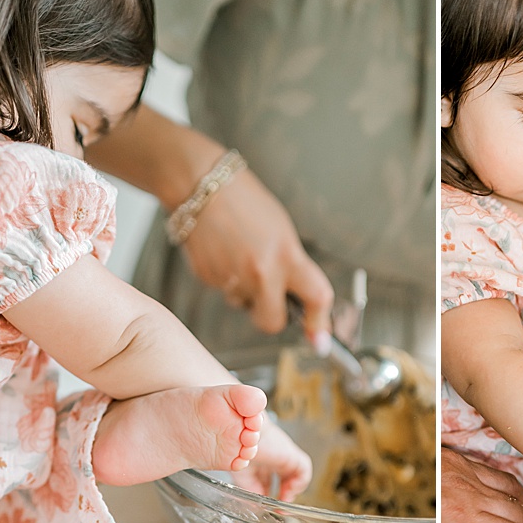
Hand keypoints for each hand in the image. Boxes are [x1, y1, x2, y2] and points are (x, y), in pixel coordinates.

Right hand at [179, 168, 335, 346]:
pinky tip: (223, 252)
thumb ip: (292, 265)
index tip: (321, 337)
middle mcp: (260, 272)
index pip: (316, 297)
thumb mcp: (281, 230)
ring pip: (243, 304)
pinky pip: (223, 290)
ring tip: (240, 256)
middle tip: (271, 299)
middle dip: (272, 316)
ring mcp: (230, 278)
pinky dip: (226, 278)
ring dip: (245, 291)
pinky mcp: (207, 278)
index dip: (321, 322)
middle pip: (271, 322)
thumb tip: (300, 295)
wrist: (201, 186)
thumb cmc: (244, 201)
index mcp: (286, 255)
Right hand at [231, 422, 311, 501]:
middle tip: (280, 508)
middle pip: (283, 480)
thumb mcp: (243, 478)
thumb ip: (252, 492)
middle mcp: (272, 459)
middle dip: (283, 494)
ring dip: (292, 490)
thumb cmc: (237, 452)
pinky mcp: (292, 455)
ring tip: (285, 499)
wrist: (241, 439)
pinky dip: (300, 483)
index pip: (268, 482)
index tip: (269, 507)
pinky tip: (289, 490)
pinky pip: (304, 470)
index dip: (270, 496)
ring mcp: (283, 456)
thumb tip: (258, 507)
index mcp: (258, 462)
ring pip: (295, 475)